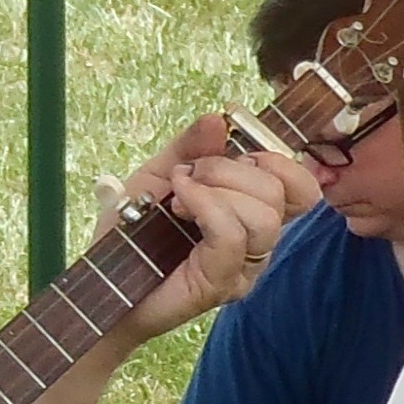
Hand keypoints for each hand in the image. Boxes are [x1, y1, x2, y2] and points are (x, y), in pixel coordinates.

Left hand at [119, 115, 318, 340]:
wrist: (102, 282)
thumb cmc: (131, 234)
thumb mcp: (159, 176)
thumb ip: (190, 148)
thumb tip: (218, 119)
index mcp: (253, 214)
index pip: (301, 187)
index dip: (277, 159)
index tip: (232, 150)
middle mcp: (257, 243)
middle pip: (279, 193)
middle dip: (228, 169)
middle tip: (189, 176)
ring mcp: (243, 267)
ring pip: (264, 216)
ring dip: (217, 190)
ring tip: (179, 198)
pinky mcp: (222, 284)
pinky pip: (232, 235)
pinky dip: (205, 206)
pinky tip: (178, 204)